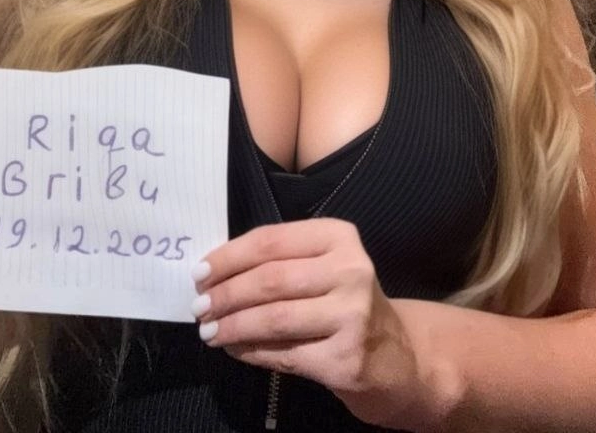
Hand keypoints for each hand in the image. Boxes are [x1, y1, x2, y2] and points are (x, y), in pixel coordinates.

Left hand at [191, 218, 428, 426]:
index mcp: (339, 236)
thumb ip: (280, 261)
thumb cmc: (345, 301)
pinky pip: (284, 354)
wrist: (397, 354)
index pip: (271, 241)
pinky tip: (234, 349)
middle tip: (198, 306)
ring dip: (232, 326)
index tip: (199, 272)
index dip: (229, 257)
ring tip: (208, 330)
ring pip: (274, 318)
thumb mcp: (322, 266)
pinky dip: (251, 351)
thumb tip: (214, 274)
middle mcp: (350, 271)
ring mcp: (352, 316)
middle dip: (226, 294)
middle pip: (270, 279)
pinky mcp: (346, 359)